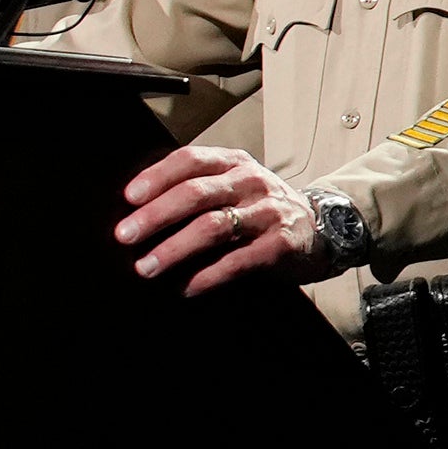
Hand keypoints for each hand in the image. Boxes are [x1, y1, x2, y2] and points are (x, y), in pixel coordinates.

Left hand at [119, 143, 325, 292]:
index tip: (129, 198)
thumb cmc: (262, 209)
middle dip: (155, 216)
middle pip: (196, 193)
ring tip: (147, 266)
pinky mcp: (279, 245)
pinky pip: (237, 261)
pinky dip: (207, 276)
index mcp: (234, 163)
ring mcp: (267, 213)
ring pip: (213, 226)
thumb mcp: (235, 185)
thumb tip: (140, 212)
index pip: (190, 160)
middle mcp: (251, 182)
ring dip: (174, 249)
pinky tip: (185, 288)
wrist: (322, 229)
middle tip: (125, 235)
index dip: (156, 177)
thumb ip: (198, 189)